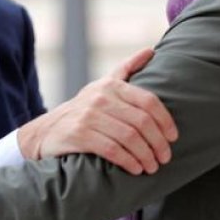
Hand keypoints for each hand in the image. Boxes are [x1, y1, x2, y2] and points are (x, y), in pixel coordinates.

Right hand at [17, 48, 176, 175]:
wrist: (45, 131)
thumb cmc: (83, 110)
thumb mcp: (103, 86)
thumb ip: (126, 69)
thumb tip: (151, 50)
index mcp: (112, 85)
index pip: (148, 101)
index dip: (165, 121)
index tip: (173, 138)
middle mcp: (100, 97)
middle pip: (142, 122)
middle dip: (158, 143)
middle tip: (165, 158)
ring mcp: (88, 116)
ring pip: (129, 138)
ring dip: (145, 156)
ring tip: (152, 167)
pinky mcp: (79, 135)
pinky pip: (112, 150)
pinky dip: (129, 162)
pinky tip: (135, 169)